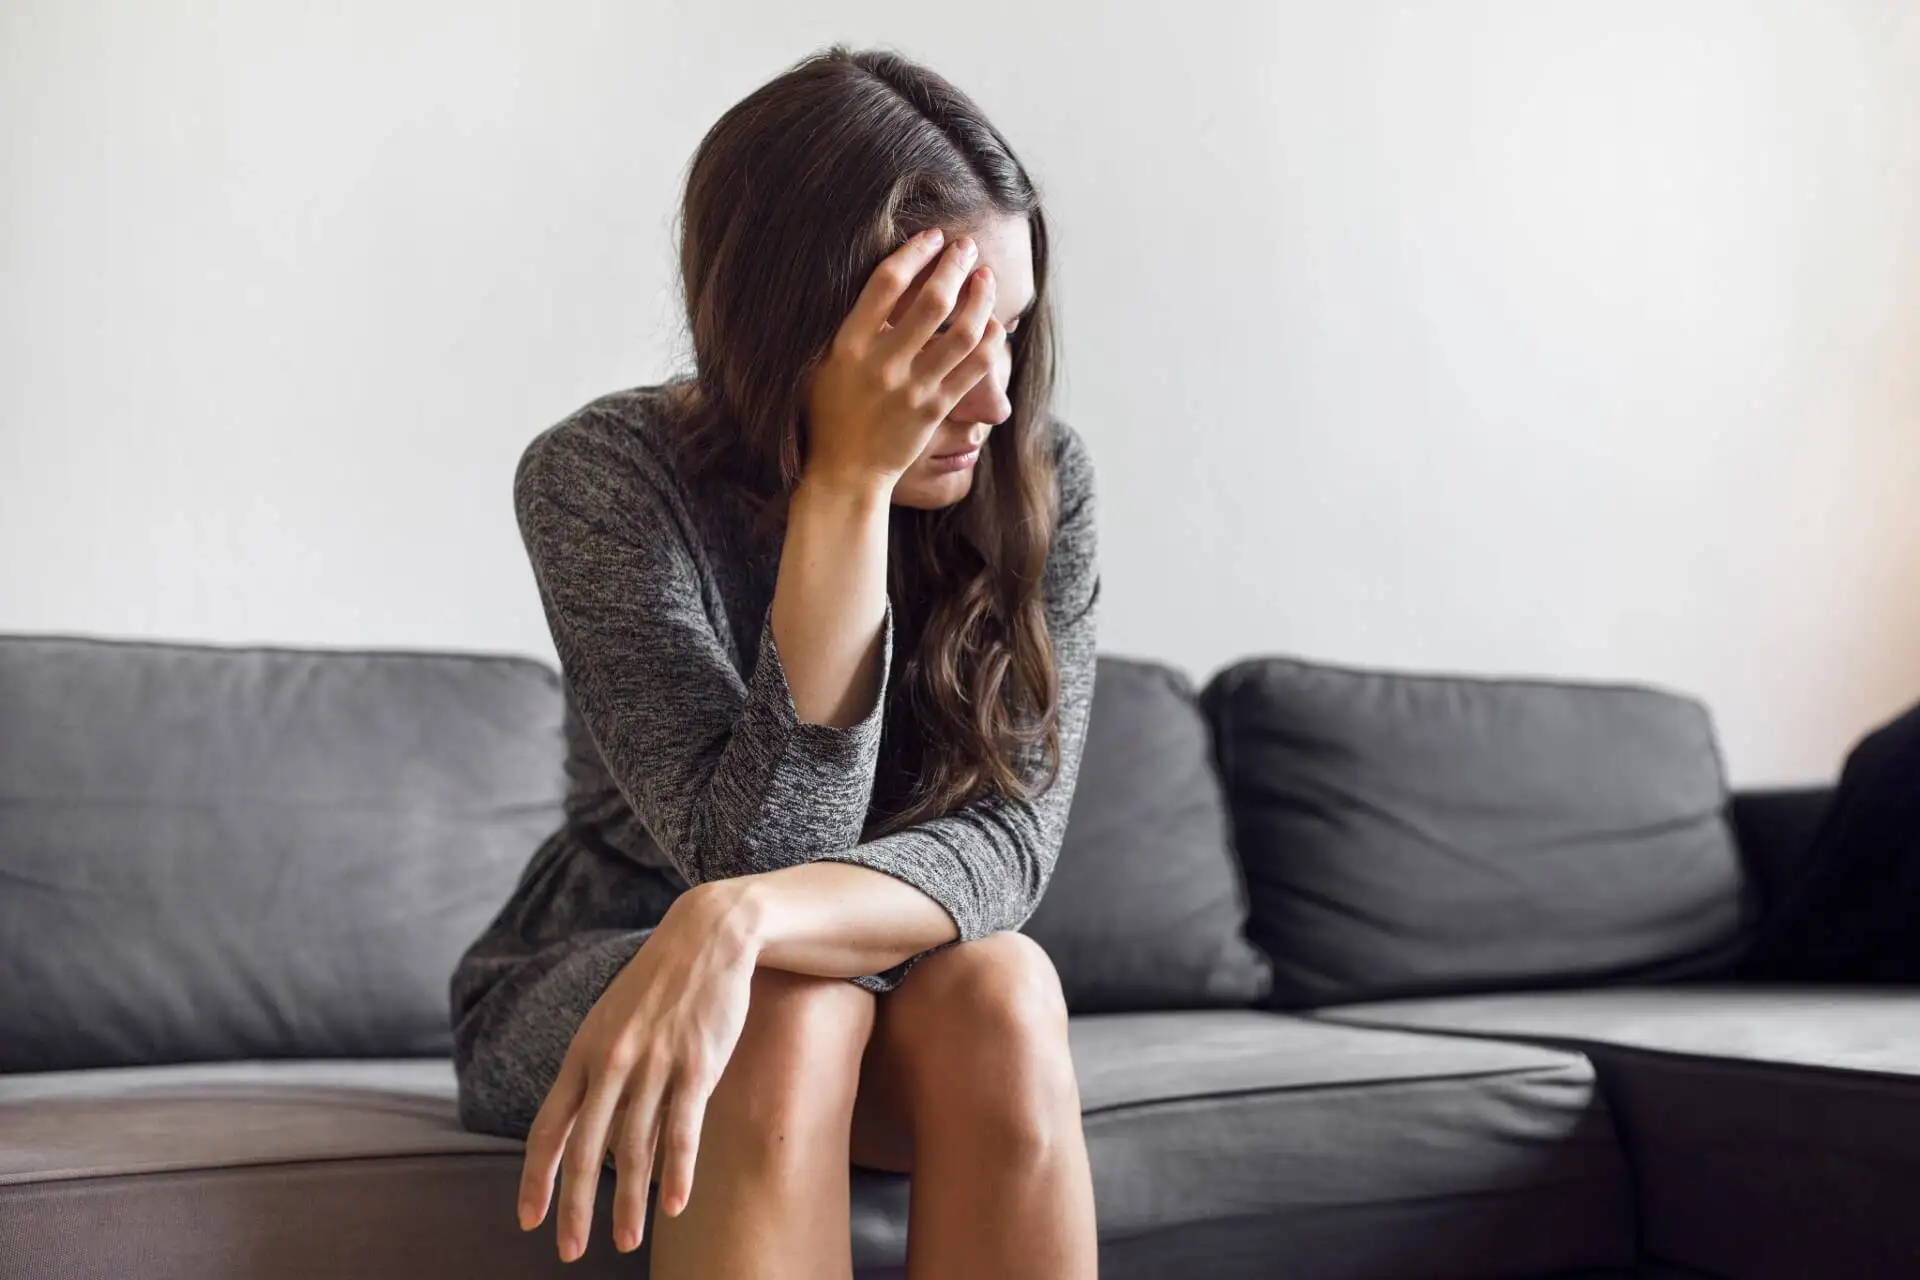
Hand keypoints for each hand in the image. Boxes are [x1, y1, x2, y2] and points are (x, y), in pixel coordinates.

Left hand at [516, 882, 759, 1261]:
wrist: (709, 935)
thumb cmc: (660, 983)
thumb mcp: (613, 1021)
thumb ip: (598, 1072)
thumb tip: (589, 1128)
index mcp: (583, 1053)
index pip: (548, 1127)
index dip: (535, 1178)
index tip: (528, 1220)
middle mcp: (612, 1063)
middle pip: (584, 1150)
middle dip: (573, 1208)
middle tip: (569, 1252)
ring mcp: (655, 1065)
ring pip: (634, 1150)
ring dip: (628, 1204)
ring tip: (625, 1243)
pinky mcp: (697, 1066)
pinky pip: (682, 1131)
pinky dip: (677, 1174)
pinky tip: (673, 1207)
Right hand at [804, 226, 1004, 494]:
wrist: (846, 471)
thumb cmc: (830, 413)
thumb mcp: (822, 365)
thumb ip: (846, 326)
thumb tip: (877, 279)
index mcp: (849, 345)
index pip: (887, 282)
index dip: (915, 252)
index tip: (933, 236)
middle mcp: (883, 364)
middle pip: (933, 301)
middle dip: (955, 266)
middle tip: (967, 248)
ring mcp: (913, 389)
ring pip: (963, 333)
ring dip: (981, 299)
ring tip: (985, 279)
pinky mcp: (936, 410)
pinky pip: (975, 369)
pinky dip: (990, 341)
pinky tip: (993, 324)